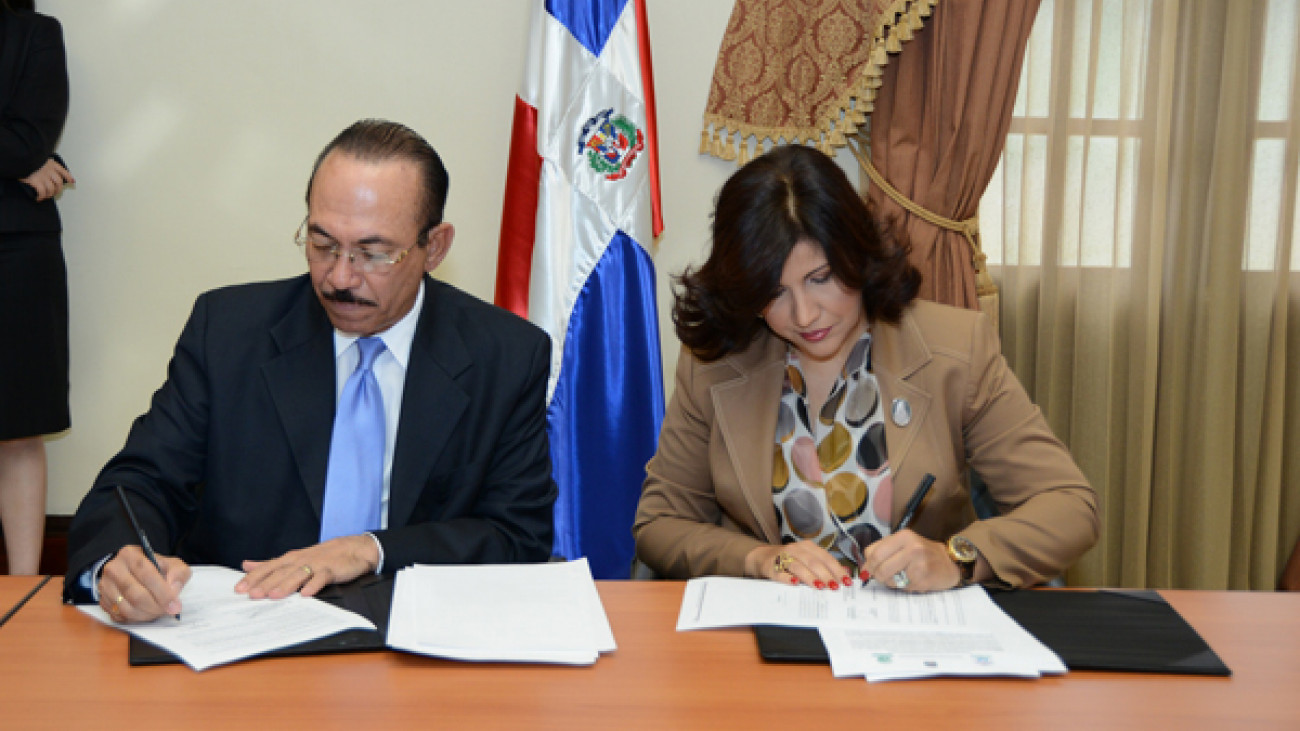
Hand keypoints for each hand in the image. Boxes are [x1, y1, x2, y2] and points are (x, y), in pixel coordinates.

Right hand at [19, 158, 73, 201]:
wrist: (20, 157)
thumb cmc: (28, 158)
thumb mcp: (39, 158)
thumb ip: (45, 164)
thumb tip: (50, 172)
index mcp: (50, 163)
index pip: (63, 171)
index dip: (68, 176)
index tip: (72, 181)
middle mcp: (49, 170)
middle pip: (59, 182)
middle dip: (58, 190)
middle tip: (54, 193)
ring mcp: (43, 176)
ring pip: (51, 189)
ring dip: (49, 194)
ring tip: (45, 196)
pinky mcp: (35, 181)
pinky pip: (42, 192)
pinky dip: (41, 197)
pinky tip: (38, 198)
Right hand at [98, 546, 190, 622]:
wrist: (135, 572)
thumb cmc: (155, 568)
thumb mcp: (172, 564)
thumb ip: (178, 573)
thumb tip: (173, 587)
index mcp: (130, 555)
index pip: (147, 575)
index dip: (163, 593)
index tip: (175, 606)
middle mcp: (113, 569)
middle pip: (135, 594)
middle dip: (156, 606)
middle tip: (168, 611)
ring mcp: (105, 586)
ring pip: (127, 608)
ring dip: (147, 614)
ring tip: (158, 611)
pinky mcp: (102, 601)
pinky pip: (120, 616)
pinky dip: (136, 619)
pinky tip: (146, 613)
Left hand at [236, 535, 378, 599]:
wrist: (354, 548)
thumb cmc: (322, 556)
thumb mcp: (294, 558)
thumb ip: (270, 564)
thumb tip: (246, 565)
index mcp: (290, 559)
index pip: (268, 567)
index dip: (253, 577)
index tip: (239, 589)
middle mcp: (300, 560)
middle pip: (281, 572)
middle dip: (266, 583)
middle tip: (253, 595)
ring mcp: (316, 564)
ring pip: (299, 574)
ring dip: (286, 585)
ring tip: (274, 596)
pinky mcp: (332, 570)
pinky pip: (322, 578)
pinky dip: (314, 585)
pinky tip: (306, 594)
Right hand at [745, 540, 853, 589]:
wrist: (762, 557)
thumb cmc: (790, 560)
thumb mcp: (808, 559)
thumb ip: (825, 565)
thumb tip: (846, 572)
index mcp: (808, 547)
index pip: (825, 557)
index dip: (836, 569)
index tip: (846, 581)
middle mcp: (795, 549)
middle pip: (813, 562)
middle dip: (826, 575)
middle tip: (834, 587)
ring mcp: (782, 557)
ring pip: (798, 567)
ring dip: (810, 577)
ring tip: (820, 587)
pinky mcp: (771, 567)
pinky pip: (780, 573)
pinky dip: (788, 579)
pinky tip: (795, 584)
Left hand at [860, 529, 959, 592]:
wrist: (949, 563)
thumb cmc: (923, 554)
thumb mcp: (904, 544)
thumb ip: (883, 551)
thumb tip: (864, 568)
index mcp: (904, 536)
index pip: (874, 552)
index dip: (868, 564)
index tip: (867, 570)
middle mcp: (912, 548)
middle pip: (880, 567)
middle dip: (876, 575)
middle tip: (880, 577)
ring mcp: (919, 564)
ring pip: (889, 579)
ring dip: (890, 582)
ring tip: (901, 577)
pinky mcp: (923, 579)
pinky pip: (902, 588)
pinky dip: (903, 587)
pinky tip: (913, 580)